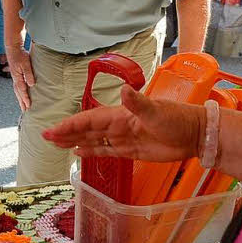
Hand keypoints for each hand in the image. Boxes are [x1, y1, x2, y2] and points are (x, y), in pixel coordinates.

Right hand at [5, 45, 34, 111]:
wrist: (13, 48)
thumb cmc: (19, 55)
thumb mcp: (25, 64)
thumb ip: (28, 74)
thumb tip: (31, 84)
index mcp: (17, 77)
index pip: (22, 90)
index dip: (25, 98)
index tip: (28, 106)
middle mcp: (15, 79)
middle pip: (18, 93)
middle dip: (22, 102)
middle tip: (25, 111)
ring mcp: (15, 77)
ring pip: (17, 91)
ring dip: (20, 99)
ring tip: (23, 106)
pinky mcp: (16, 75)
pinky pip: (17, 87)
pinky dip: (19, 93)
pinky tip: (22, 95)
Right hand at [43, 84, 203, 162]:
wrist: (195, 134)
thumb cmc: (177, 119)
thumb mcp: (156, 111)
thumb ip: (138, 103)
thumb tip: (124, 90)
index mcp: (120, 115)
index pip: (89, 120)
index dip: (70, 125)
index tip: (54, 130)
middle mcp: (117, 126)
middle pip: (86, 130)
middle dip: (66, 133)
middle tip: (46, 137)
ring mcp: (123, 138)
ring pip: (92, 140)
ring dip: (74, 141)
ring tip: (56, 144)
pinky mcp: (130, 151)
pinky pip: (105, 151)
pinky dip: (91, 151)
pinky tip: (78, 153)